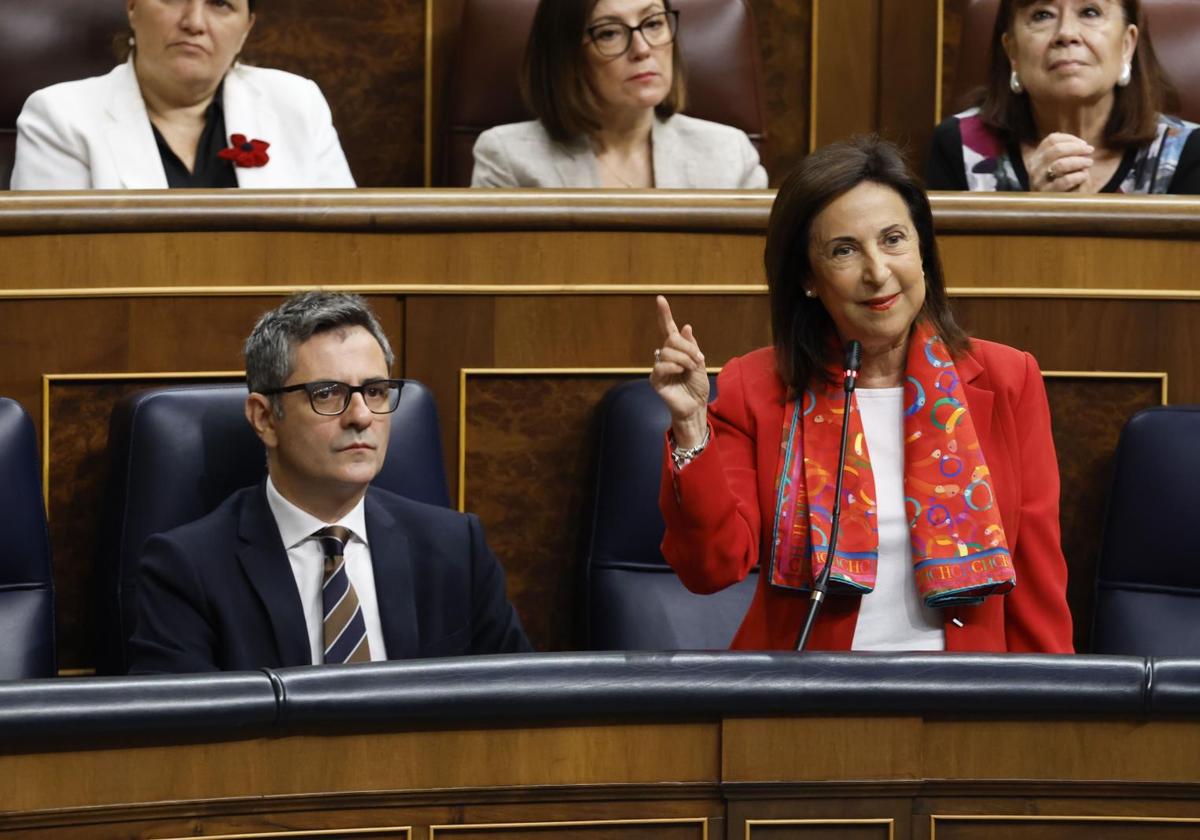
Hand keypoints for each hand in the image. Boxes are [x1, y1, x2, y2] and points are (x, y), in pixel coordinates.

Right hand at [650, 295, 709, 447]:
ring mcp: (659, 367)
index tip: (660, 299)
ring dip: (684, 359)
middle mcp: (665, 356)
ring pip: (668, 352)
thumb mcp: (699, 362)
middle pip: (671, 339)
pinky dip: (674, 366)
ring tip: (691, 369)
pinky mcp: (655, 380)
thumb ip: (691, 345)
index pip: (668, 329)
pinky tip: (680, 372)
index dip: (665, 314)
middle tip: (698, 359)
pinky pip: (661, 366)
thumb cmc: (697, 386)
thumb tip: (685, 327)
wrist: (696, 406)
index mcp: (676, 350)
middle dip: (688, 347)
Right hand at [1026, 132, 1093, 191]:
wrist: (1052, 208)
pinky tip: (1084, 176)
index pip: (1051, 139)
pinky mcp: (1047, 194)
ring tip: (1089, 163)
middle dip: (1077, 148)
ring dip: (1079, 161)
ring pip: (1060, 164)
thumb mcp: (1058, 166)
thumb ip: (1066, 153)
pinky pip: (1065, 181)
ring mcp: (1038, 181)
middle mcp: (1034, 168)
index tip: (1083, 143)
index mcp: (1036, 158)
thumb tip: (1084, 146)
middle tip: (1090, 151)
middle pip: (1056, 149)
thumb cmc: (1060, 184)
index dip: (1070, 138)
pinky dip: (1079, 176)